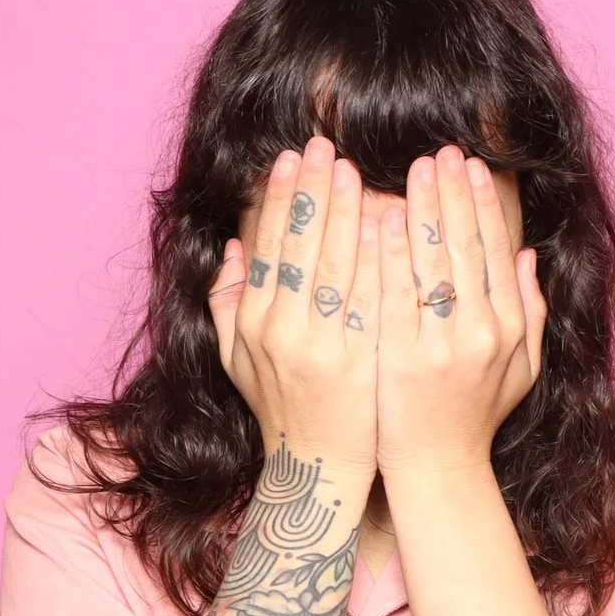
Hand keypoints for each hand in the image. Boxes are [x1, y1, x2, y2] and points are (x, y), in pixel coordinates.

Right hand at [209, 134, 382, 471]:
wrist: (319, 468)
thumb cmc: (282, 410)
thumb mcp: (238, 359)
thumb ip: (228, 303)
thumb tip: (233, 248)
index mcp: (254, 323)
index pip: (268, 246)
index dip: (278, 199)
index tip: (290, 159)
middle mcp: (282, 330)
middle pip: (298, 246)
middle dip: (311, 191)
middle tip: (324, 146)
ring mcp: (321, 346)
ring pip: (333, 265)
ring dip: (344, 213)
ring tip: (353, 170)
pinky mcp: (358, 360)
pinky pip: (367, 298)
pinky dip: (375, 259)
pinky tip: (386, 223)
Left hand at [376, 145, 544, 476]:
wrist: (436, 468)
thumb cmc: (474, 417)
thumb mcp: (521, 368)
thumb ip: (530, 311)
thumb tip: (528, 255)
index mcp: (510, 327)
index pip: (496, 250)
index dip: (485, 204)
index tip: (473, 167)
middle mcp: (482, 331)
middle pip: (467, 246)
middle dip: (454, 193)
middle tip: (441, 152)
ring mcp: (442, 344)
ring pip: (434, 261)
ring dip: (425, 209)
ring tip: (414, 169)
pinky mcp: (402, 357)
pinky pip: (395, 293)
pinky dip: (389, 252)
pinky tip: (380, 217)